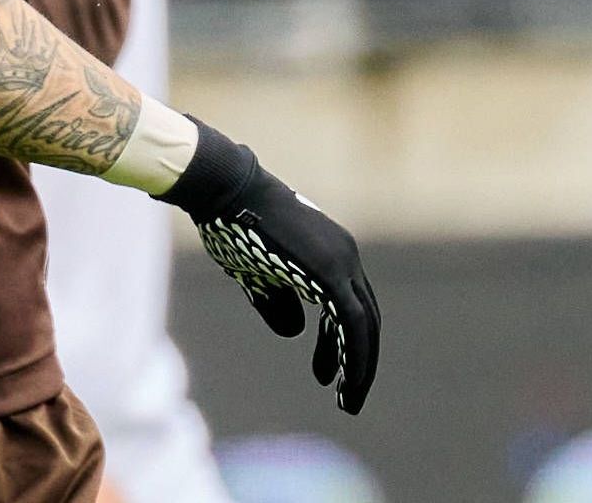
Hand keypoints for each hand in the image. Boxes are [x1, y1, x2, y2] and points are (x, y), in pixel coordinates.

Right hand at [161, 120, 379, 413]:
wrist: (227, 191)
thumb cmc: (234, 226)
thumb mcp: (257, 274)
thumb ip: (278, 302)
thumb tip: (297, 332)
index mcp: (331, 255)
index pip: (349, 307)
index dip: (341, 344)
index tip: (327, 374)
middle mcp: (345, 257)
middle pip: (365, 318)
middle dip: (358, 360)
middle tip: (347, 396)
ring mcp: (342, 261)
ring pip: (364, 325)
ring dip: (359, 366)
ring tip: (348, 400)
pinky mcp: (330, 270)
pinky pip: (351, 322)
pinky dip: (352, 355)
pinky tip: (343, 382)